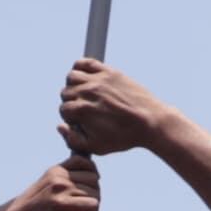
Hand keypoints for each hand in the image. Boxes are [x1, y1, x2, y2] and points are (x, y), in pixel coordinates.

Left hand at [0, 159, 101, 210]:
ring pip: (92, 177)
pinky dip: (88, 168)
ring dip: (91, 190)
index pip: (94, 205)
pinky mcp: (55, 169)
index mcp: (60, 205)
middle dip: (91, 205)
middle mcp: (60, 186)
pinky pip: (81, 161)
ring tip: (79, 201)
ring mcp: (57, 175)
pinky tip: (85, 180)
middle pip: (95, 191)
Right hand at [56, 59, 175, 158]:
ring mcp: (99, 80)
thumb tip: (60, 126)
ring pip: (72, 76)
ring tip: (84, 94)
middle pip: (66, 93)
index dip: (71, 118)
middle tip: (85, 110)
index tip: (82, 122)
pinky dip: (80, 67)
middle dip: (72, 103)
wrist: (151, 122)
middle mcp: (89, 92)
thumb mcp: (96, 147)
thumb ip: (73, 140)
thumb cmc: (124, 137)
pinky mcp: (110, 72)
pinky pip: (86, 62)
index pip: (63, 110)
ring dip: (74, 86)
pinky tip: (86, 78)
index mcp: (83, 110)